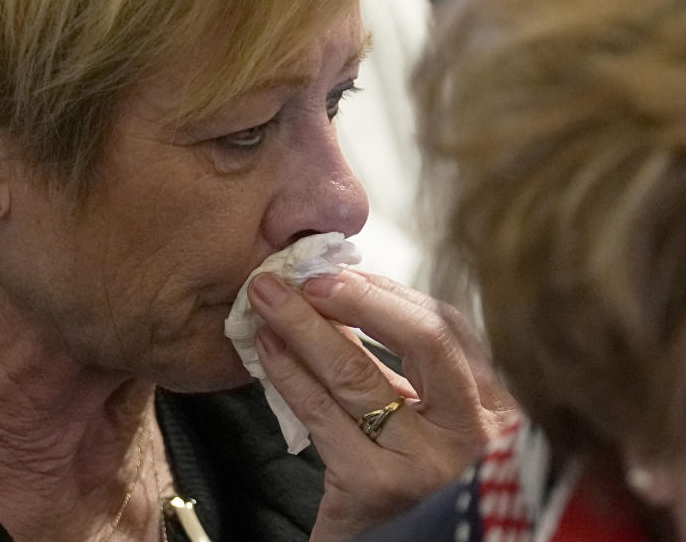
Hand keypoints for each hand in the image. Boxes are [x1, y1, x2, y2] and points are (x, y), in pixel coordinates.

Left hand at [248, 269, 516, 541]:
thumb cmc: (406, 481)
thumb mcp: (421, 419)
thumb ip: (400, 367)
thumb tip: (344, 296)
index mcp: (492, 408)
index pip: (448, 328)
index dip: (389, 294)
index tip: (340, 272)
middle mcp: (475, 434)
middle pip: (418, 339)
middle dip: (353, 296)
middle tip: (298, 274)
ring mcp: (429, 462)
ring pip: (359, 373)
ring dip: (304, 325)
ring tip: (265, 298)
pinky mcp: (379, 485)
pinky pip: (322, 412)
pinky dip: (288, 372)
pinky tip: (266, 349)